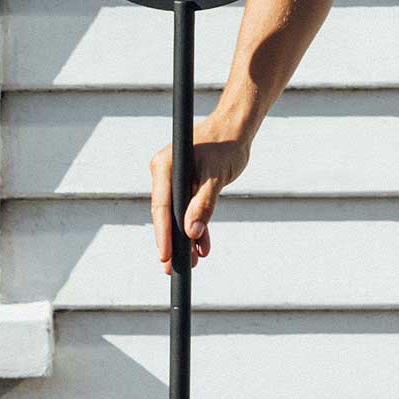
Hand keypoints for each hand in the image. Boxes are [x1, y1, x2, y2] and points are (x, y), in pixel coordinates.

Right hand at [151, 117, 254, 269]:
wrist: (237, 128)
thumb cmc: (226, 145)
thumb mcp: (216, 177)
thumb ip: (203, 205)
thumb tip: (191, 233)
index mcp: (165, 166)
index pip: (162, 206)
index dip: (163, 234)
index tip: (165, 256)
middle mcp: (165, 172)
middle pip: (166, 214)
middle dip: (171, 242)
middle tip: (171, 270)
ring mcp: (174, 178)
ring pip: (178, 215)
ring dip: (186, 238)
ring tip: (191, 263)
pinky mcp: (186, 183)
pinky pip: (189, 209)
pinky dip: (197, 226)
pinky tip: (202, 247)